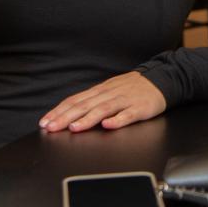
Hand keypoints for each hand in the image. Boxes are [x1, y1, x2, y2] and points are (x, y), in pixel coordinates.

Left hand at [39, 72, 166, 132]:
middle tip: (51, 127)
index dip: (59, 111)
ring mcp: (125, 100)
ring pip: (104, 109)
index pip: (76, 100)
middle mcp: (110, 94)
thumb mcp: (110, 90)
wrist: (162, 79)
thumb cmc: (133, 88)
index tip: (45, 121)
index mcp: (101, 91)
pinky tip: (109, 126)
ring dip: (88, 119)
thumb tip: (71, 113)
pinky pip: (128, 114)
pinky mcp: (140, 108)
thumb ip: (93, 101)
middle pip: (85, 105)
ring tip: (75, 127)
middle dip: (66, 117)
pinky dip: (118, 120)